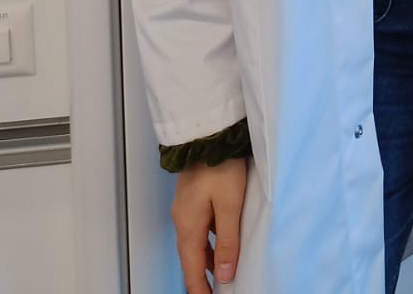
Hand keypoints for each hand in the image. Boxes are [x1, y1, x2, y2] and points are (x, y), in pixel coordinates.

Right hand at [172, 156, 246, 290]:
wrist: (209, 133)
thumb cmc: (220, 166)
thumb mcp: (229, 206)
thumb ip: (228, 242)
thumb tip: (225, 275)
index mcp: (188, 225)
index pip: (192, 268)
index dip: (200, 289)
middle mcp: (182, 219)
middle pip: (190, 258)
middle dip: (201, 279)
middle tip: (213, 293)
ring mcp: (186, 208)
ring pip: (194, 244)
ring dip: (205, 262)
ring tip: (219, 277)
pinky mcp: (193, 198)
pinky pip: (198, 229)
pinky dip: (207, 244)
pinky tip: (219, 246)